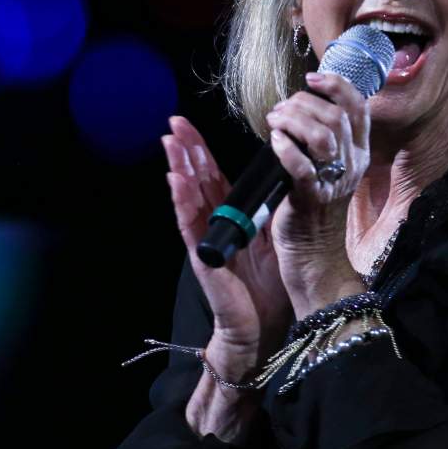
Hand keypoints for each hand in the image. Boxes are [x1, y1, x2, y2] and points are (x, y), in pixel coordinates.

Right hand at [163, 116, 290, 383]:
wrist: (264, 326)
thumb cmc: (269, 285)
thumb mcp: (274, 237)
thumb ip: (267, 208)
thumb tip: (278, 173)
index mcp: (232, 216)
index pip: (213, 176)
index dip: (201, 151)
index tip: (189, 125)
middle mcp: (215, 223)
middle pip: (196, 179)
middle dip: (185, 150)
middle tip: (173, 122)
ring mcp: (206, 238)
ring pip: (188, 196)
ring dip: (178, 168)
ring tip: (170, 142)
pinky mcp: (204, 256)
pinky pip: (191, 224)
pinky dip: (182, 202)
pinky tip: (175, 181)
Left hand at [265, 72, 370, 311]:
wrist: (313, 252)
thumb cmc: (314, 204)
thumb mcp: (329, 166)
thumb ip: (324, 137)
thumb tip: (302, 104)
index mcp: (358, 152)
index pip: (358, 107)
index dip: (336, 85)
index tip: (311, 78)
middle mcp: (351, 164)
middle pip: (336, 116)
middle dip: (303, 103)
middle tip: (280, 110)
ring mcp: (333, 181)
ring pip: (323, 135)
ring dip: (294, 120)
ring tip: (275, 122)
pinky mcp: (311, 197)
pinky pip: (302, 166)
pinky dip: (286, 147)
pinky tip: (275, 141)